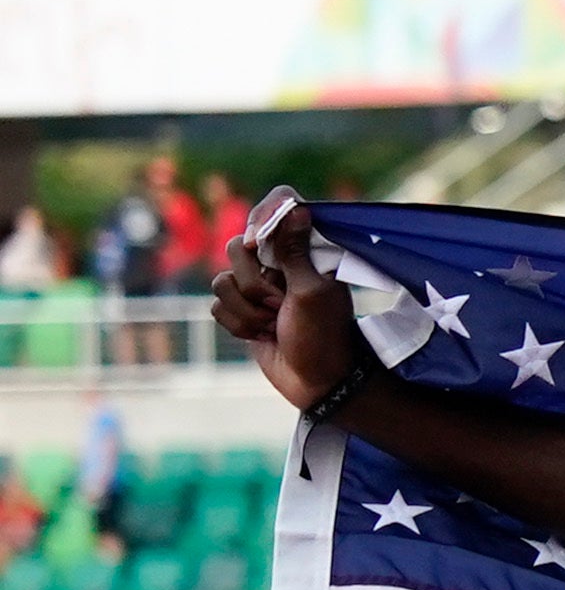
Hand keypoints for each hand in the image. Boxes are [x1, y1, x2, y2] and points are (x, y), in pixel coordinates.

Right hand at [216, 194, 371, 415]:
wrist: (317, 383)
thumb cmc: (323, 336)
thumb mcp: (312, 290)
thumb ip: (295, 251)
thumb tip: (297, 208)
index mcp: (306, 251)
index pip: (279, 207)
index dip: (262, 219)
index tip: (259, 243)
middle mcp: (279, 264)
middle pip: (236, 247)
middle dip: (254, 284)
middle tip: (280, 304)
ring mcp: (258, 287)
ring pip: (222, 280)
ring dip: (248, 310)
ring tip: (275, 325)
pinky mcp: (243, 310)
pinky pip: (217, 305)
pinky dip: (239, 325)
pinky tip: (263, 336)